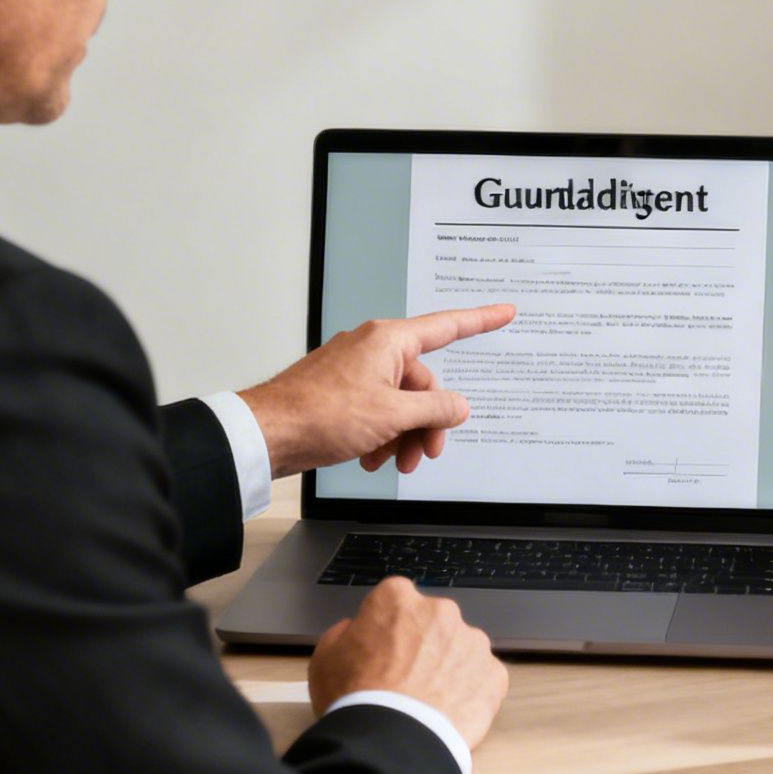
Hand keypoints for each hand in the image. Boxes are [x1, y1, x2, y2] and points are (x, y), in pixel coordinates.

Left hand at [237, 305, 514, 478]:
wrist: (269, 433)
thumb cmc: (321, 415)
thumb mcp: (394, 416)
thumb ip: (435, 409)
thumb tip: (457, 406)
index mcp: (389, 341)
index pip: (447, 327)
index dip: (481, 320)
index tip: (504, 312)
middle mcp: (372, 349)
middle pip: (422, 383)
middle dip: (427, 422)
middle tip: (426, 452)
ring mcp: (354, 370)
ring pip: (399, 402)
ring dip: (403, 435)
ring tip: (394, 462)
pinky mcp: (339, 391)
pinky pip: (376, 410)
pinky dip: (381, 435)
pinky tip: (372, 458)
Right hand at [308, 577, 509, 750]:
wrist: (391, 741)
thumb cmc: (355, 698)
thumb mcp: (326, 656)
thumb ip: (347, 632)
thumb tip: (358, 631)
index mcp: (398, 599)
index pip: (396, 601)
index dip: (387, 627)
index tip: (383, 649)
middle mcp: (441, 611)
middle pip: (433, 622)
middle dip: (423, 643)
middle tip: (405, 678)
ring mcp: (472, 641)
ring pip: (461, 648)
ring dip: (449, 666)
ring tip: (427, 700)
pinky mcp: (494, 672)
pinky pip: (482, 677)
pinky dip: (470, 691)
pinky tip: (449, 712)